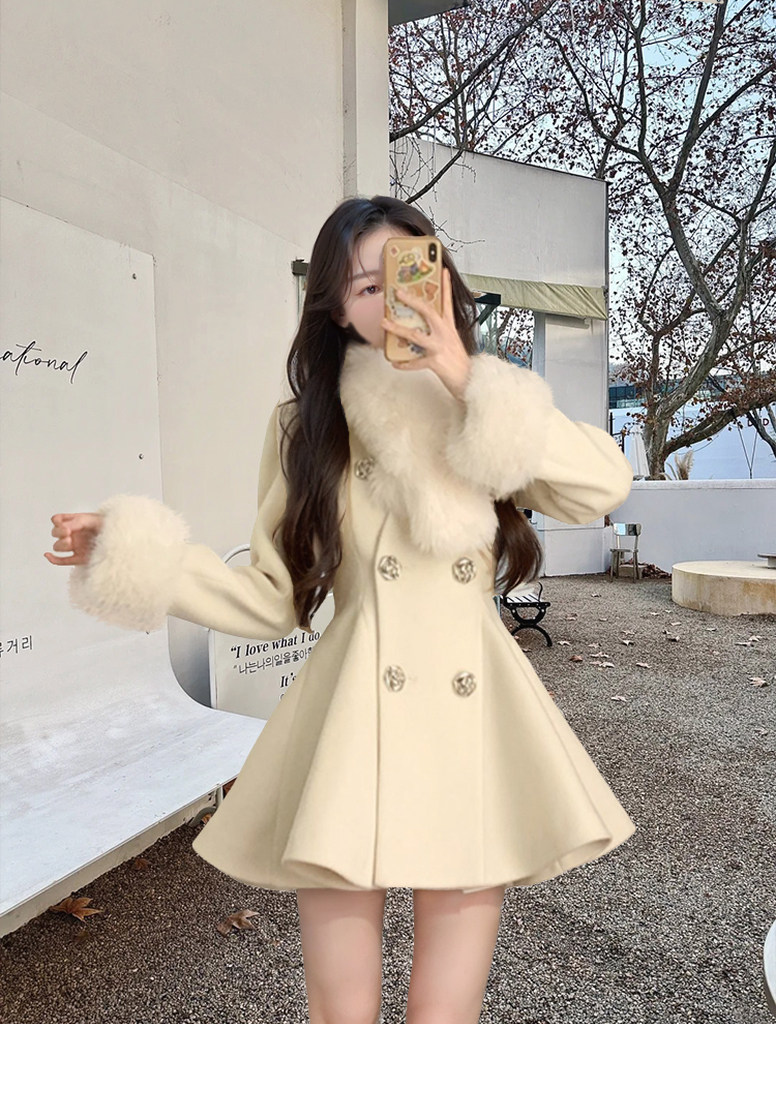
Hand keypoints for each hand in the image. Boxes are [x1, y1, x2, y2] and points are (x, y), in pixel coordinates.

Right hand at [45, 512, 102, 565]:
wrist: (120, 538)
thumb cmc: (106, 525)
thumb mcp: (89, 519)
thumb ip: (74, 522)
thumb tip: (62, 529)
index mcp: (74, 522)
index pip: (57, 520)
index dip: (57, 522)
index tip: (66, 524)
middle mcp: (72, 534)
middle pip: (55, 533)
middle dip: (59, 533)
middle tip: (69, 533)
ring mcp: (75, 546)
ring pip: (57, 547)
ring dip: (60, 544)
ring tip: (71, 542)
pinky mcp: (78, 558)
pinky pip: (61, 561)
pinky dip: (53, 559)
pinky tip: (48, 555)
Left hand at [381, 267, 470, 400]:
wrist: (471, 382)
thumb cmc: (459, 364)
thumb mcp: (452, 343)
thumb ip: (440, 334)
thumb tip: (422, 329)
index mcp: (450, 328)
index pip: (447, 302)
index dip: (445, 286)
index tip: (441, 270)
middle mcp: (445, 334)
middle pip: (428, 312)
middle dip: (413, 301)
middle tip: (399, 292)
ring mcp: (440, 347)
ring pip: (416, 335)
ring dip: (398, 329)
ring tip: (385, 323)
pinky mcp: (436, 362)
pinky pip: (416, 363)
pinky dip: (404, 364)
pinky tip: (394, 363)